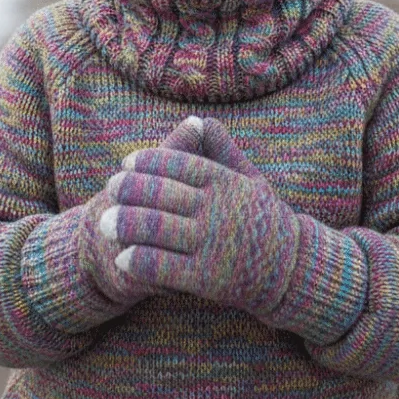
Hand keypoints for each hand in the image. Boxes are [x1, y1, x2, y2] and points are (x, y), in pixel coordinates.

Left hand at [101, 117, 300, 315]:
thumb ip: (224, 151)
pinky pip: (163, 266)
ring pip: (156, 228)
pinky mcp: (207, 278)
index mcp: (225, 182)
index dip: (148, 161)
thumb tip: (201, 120)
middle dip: (128, 190)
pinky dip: (139, 260)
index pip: (177, 164)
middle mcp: (217, 209)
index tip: (127, 163)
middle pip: (160, 193)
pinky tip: (122, 258)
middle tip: (108, 188)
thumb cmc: (266, 220)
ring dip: (125, 223)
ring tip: (104, 223)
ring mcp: (211, 243)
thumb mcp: (252, 180)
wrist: (294, 271)